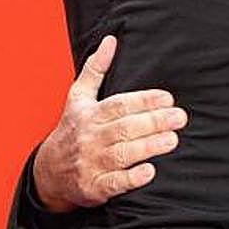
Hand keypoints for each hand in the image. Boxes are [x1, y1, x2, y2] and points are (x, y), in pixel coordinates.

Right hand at [32, 36, 186, 211]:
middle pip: (124, 128)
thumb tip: (111, 40)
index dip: (144, 101)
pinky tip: (149, 171)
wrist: (48, 173)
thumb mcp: (78, 98)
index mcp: (89, 115)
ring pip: (121, 154)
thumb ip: (95, 69)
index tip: (168, 98)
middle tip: (180, 118)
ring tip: (172, 139)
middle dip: (153, 122)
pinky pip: (113, 184)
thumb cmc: (71, 130)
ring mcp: (90, 164)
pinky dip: (131, 179)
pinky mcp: (93, 188)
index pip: (118, 105)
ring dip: (148, 147)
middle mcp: (89, 138)